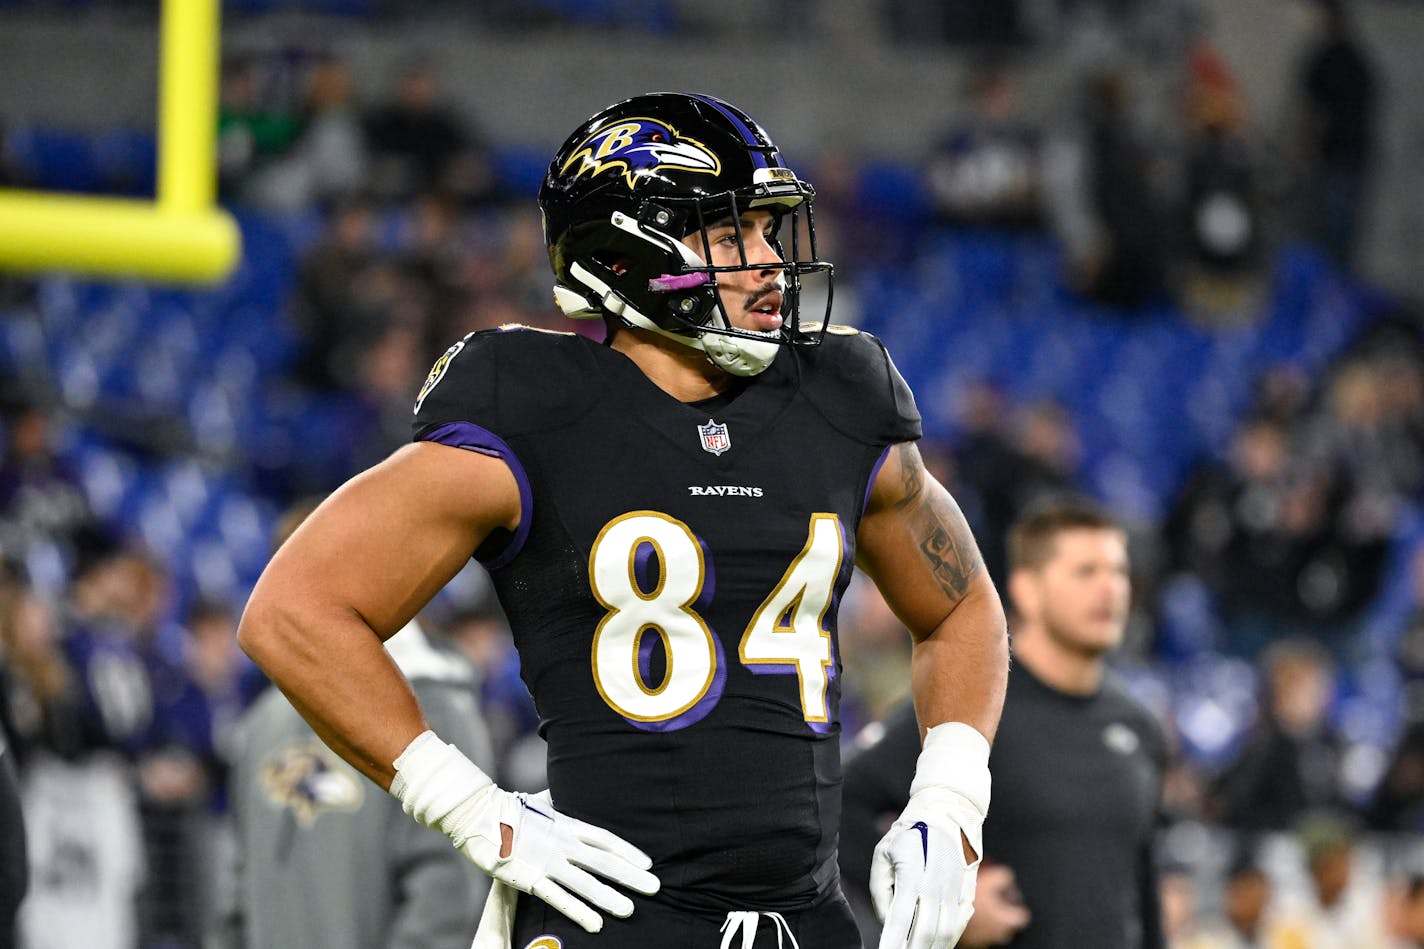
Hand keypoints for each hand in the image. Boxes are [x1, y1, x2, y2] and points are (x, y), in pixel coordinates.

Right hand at [391, 732, 659, 932]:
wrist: (478, 813)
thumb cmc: (508, 809)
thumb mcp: (538, 805)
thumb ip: (551, 805)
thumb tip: (554, 797)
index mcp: (566, 825)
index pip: (604, 839)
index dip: (627, 851)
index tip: (647, 863)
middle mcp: (563, 843)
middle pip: (603, 862)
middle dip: (630, 876)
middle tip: (655, 887)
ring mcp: (548, 861)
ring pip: (585, 882)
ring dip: (609, 897)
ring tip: (630, 910)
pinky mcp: (531, 878)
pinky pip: (559, 897)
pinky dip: (579, 910)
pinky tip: (596, 924)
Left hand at [870, 787, 980, 947]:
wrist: (948, 809)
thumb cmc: (909, 831)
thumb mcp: (883, 853)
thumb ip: (880, 889)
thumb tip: (887, 921)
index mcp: (912, 875)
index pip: (901, 919)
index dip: (892, 942)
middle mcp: (936, 885)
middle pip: (925, 932)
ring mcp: (954, 890)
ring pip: (946, 933)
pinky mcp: (967, 890)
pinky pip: (959, 923)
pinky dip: (949, 939)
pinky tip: (937, 945)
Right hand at [958, 864, 1029, 947]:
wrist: (943, 908)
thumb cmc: (968, 897)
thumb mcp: (991, 878)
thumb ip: (1004, 878)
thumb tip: (1007, 876)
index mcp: (1006, 922)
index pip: (1022, 916)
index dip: (1016, 904)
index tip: (1009, 897)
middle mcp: (996, 934)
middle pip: (1005, 925)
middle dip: (1000, 913)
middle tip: (991, 899)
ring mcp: (981, 940)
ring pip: (988, 929)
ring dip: (985, 919)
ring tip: (975, 904)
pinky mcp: (966, 940)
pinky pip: (974, 931)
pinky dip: (972, 922)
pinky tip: (964, 910)